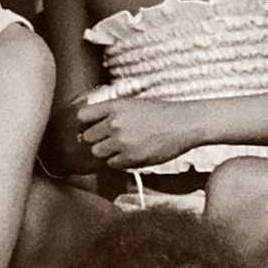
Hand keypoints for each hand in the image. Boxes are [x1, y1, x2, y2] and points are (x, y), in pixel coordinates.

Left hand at [72, 86, 197, 172]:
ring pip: (97, 152)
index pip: (83, 116)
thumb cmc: (161, 113)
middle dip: (98, 140)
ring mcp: (122, 141)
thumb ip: (113, 112)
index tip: (91, 127)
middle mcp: (115, 122)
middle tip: (111, 140)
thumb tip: (93, 125)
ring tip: (122, 148)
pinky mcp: (131, 157)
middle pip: (88, 137)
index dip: (85, 124)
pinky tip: (132, 154)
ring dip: (107, 152)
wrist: (184, 124)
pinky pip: (112, 164)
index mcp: (115, 106)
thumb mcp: (133, 104)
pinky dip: (119, 162)